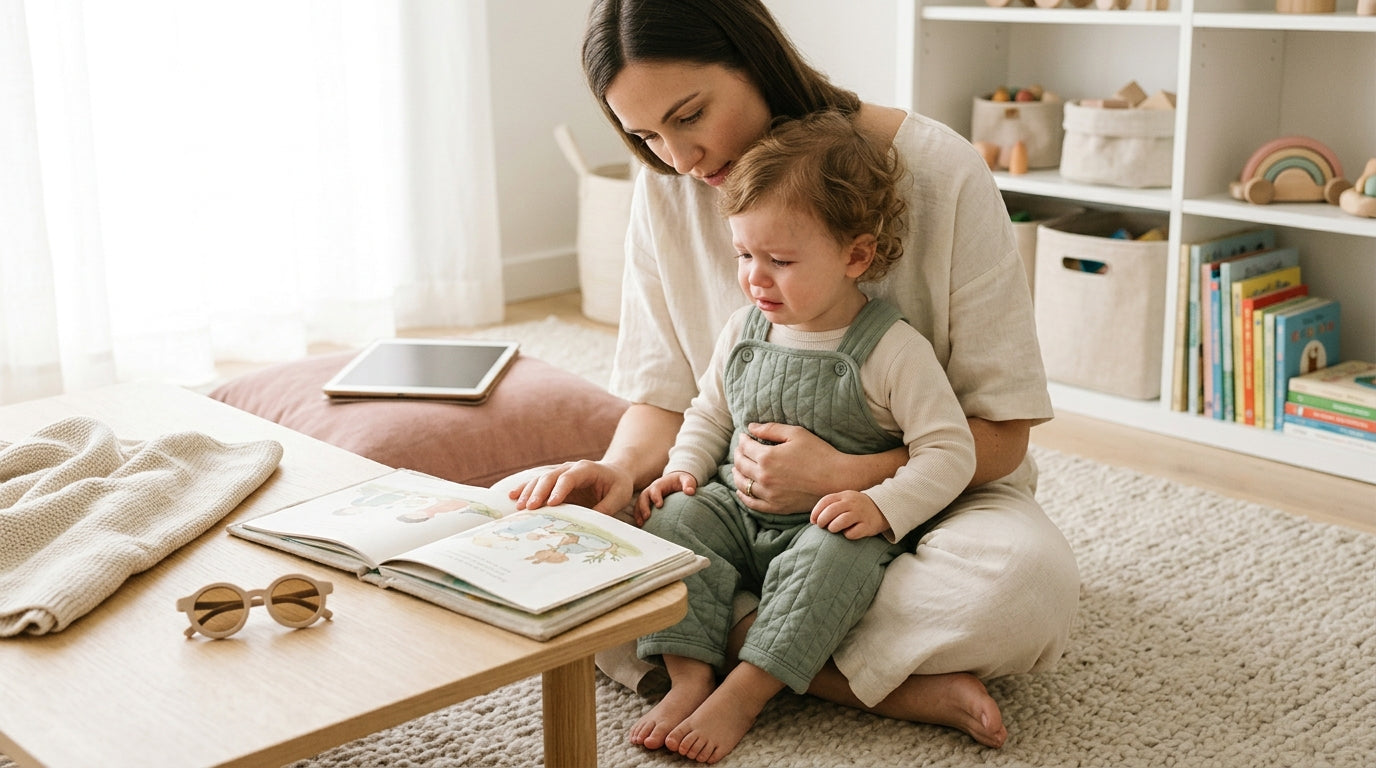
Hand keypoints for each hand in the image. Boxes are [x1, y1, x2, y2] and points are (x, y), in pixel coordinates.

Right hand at [509, 459, 632, 516]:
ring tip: (518, 507)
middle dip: (538, 492)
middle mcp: (570, 468)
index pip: (569, 477)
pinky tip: (512, 496)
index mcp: (586, 469)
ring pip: (540, 478)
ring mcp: (560, 472)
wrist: (615, 473)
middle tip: (529, 508)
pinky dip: (524, 488)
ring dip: (528, 491)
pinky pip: (537, 482)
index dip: (559, 489)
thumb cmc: (618, 485)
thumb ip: (606, 507)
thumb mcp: (619, 496)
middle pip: (550, 477)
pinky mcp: (554, 480)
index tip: (551, 503)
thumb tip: (590, 521)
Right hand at [635, 471, 695, 525]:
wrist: (676, 480)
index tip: (659, 505)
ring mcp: (648, 497)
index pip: (655, 489)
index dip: (656, 497)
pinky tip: (640, 525)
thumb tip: (690, 491)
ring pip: (639, 504)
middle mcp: (651, 490)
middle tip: (647, 517)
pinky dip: (638, 516)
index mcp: (660, 484)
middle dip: (643, 507)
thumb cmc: (681, 481)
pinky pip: (639, 509)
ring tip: (640, 523)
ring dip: (638, 513)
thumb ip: (688, 484)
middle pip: (643, 497)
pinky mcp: (647, 503)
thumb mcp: (686, 480)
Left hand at [731, 422, 837, 513]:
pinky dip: (743, 496)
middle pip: (740, 465)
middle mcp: (764, 477)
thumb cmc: (819, 453)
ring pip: (743, 484)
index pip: (745, 447)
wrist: (837, 479)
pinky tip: (741, 490)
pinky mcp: (776, 507)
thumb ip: (771, 429)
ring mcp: (769, 494)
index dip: (743, 440)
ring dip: (737, 474)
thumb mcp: (796, 434)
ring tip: (737, 468)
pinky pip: (752, 503)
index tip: (745, 436)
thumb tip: (750, 427)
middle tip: (741, 450)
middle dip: (738, 455)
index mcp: (768, 457)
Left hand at [811, 490, 888, 539]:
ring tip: (833, 529)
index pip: (826, 501)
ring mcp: (861, 514)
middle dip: (822, 520)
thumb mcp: (846, 500)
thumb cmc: (857, 507)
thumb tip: (814, 519)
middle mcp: (853, 503)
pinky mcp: (868, 526)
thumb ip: (831, 505)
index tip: (813, 521)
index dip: (816, 511)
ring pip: (841, 521)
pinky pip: (853, 532)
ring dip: (833, 527)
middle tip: (821, 526)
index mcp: (845, 496)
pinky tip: (847, 533)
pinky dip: (847, 535)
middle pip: (832, 511)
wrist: (884, 509)